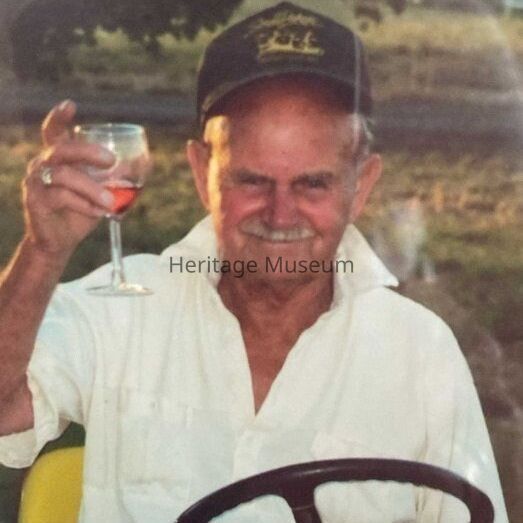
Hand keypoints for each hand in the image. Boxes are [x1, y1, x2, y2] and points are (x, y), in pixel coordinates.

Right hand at [22, 100, 115, 260]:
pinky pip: (61, 197)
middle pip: (62, 149)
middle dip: (87, 151)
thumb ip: (120, 176)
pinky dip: (84, 204)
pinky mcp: (35, 200)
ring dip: (92, 188)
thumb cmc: (82, 210)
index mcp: (60, 157)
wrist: (61, 241)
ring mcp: (36, 181)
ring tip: (111, 202)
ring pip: (64, 176)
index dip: (59, 117)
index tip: (71, 105)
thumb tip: (145, 161)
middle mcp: (44, 164)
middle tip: (110, 161)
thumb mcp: (104, 192)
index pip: (54, 131)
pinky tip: (98, 213)